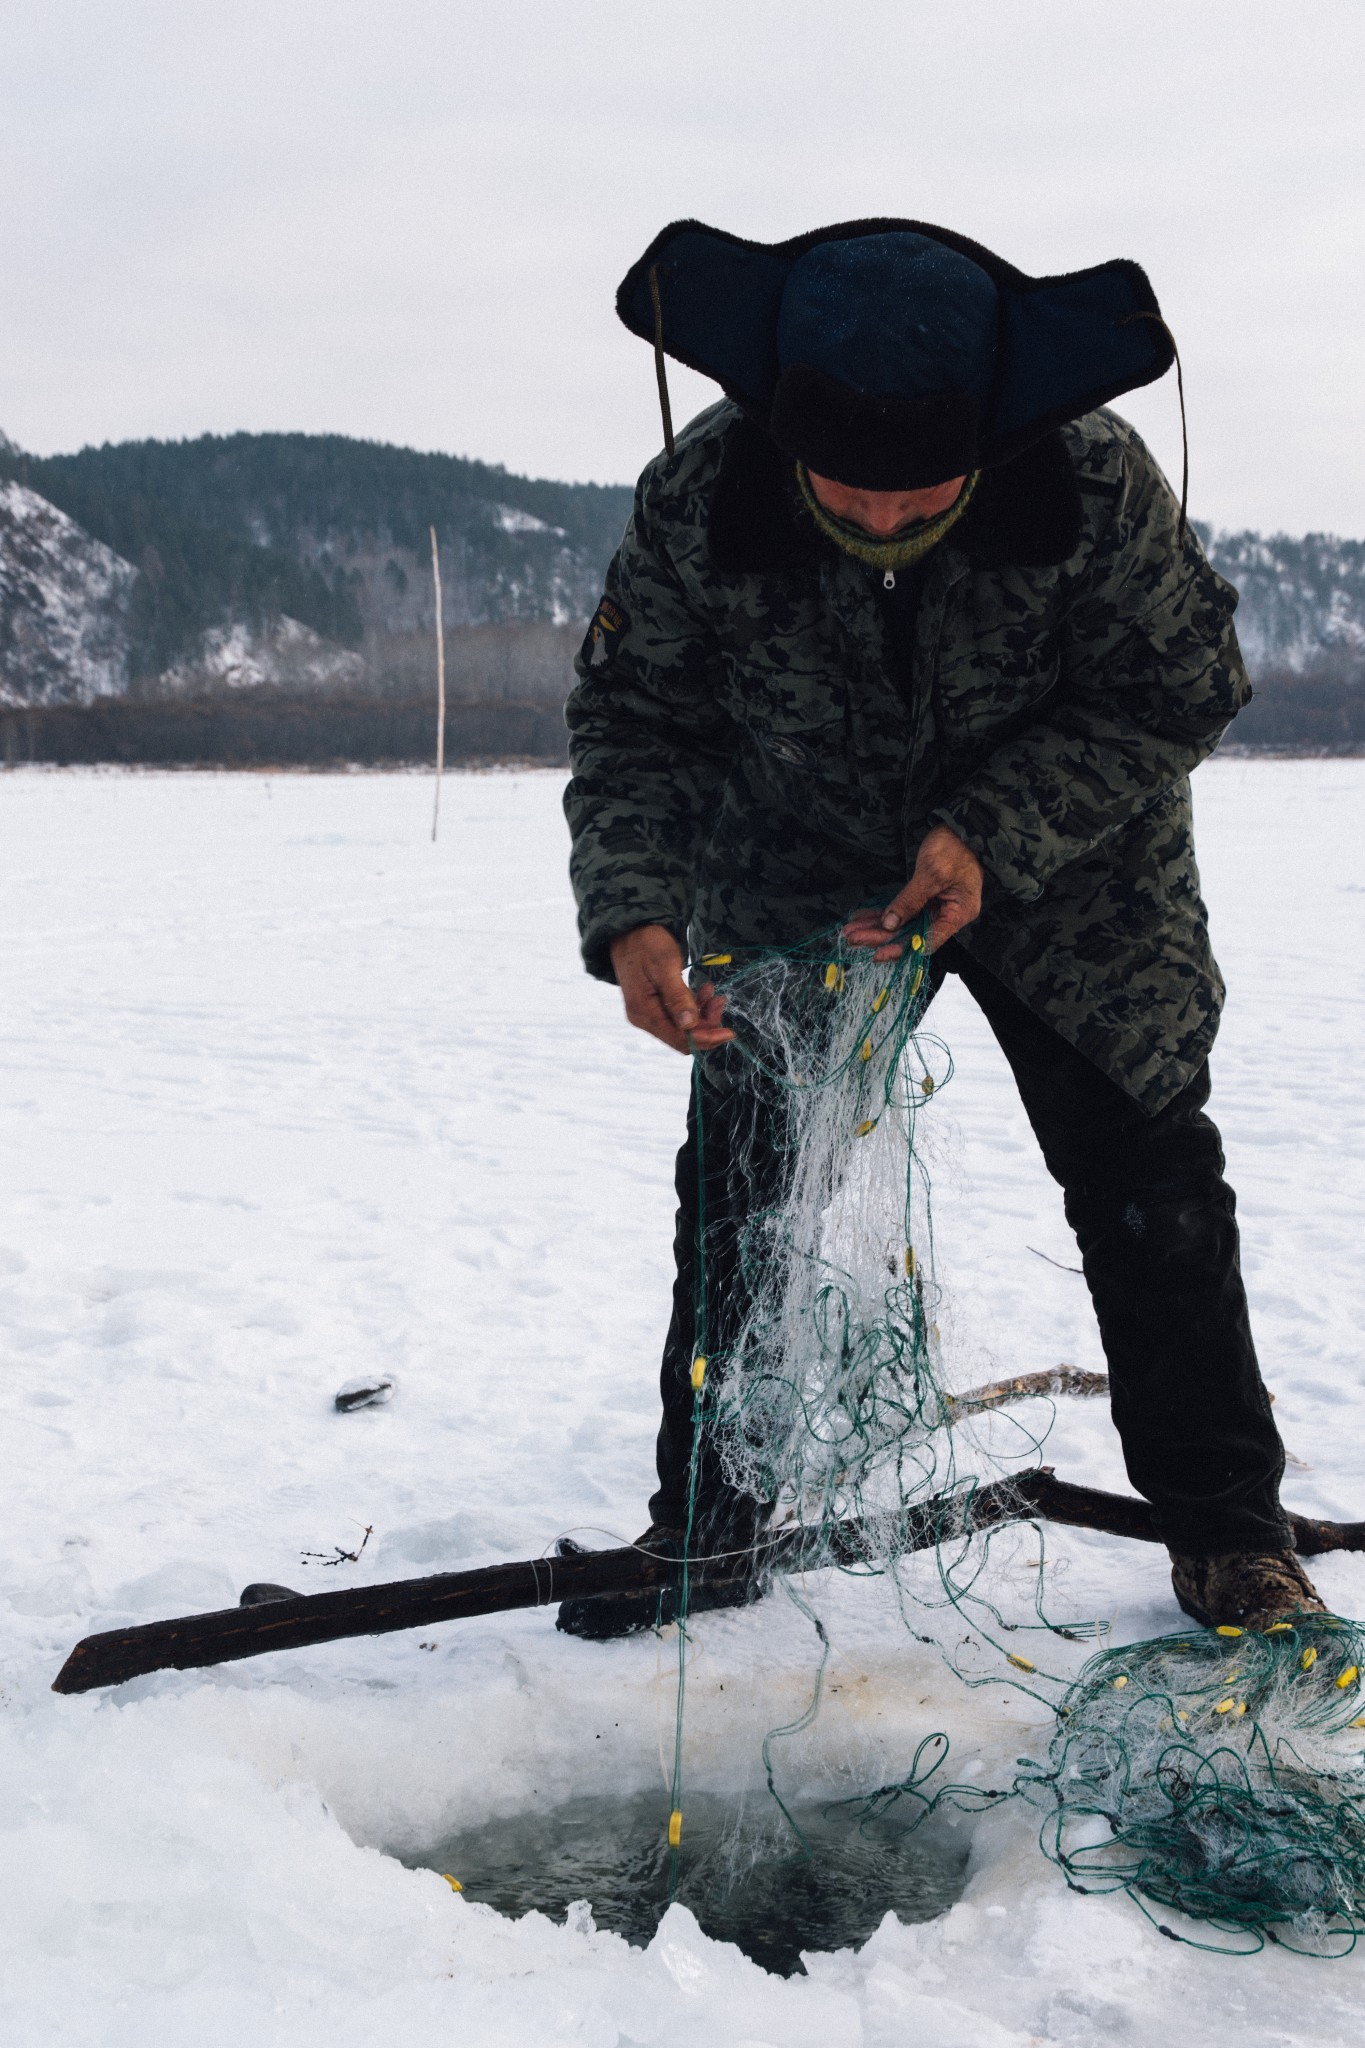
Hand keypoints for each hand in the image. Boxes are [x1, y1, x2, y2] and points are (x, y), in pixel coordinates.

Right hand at [609, 925, 734, 1055]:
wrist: (630, 930)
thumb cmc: (646, 943)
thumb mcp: (665, 966)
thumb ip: (677, 996)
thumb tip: (689, 1025)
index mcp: (644, 1011)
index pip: (679, 1038)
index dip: (706, 1038)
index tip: (729, 1032)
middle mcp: (643, 1018)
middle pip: (682, 1037)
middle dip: (707, 1025)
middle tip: (720, 1001)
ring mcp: (648, 1013)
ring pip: (683, 1027)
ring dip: (703, 1014)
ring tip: (714, 993)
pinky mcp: (654, 1006)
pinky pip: (679, 1015)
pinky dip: (694, 1006)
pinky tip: (703, 991)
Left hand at [843, 824, 983, 959]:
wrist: (960, 825)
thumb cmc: (953, 847)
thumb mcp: (931, 874)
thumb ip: (910, 901)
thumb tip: (890, 924)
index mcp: (958, 914)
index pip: (926, 941)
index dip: (901, 948)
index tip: (876, 953)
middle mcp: (948, 914)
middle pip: (911, 933)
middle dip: (881, 936)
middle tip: (852, 938)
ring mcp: (936, 905)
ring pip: (904, 922)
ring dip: (877, 926)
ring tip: (851, 930)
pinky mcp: (926, 896)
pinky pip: (903, 909)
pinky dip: (883, 912)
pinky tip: (864, 916)